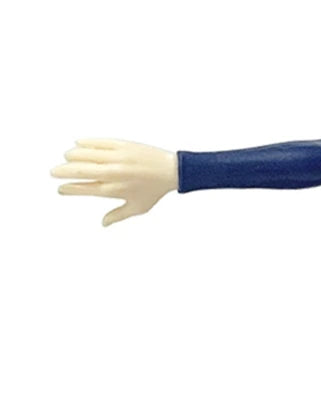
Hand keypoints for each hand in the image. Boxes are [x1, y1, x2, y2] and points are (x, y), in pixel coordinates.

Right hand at [51, 139, 176, 225]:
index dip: (69, 189)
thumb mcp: (138, 208)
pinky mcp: (121, 144)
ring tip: (67, 158)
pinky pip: (97, 142)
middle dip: (62, 172)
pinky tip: (77, 144)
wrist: (170, 171)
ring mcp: (116, 158)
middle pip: (79, 171)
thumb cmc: (154, 191)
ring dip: (72, 156)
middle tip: (53, 172)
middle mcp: (113, 174)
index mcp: (115, 190)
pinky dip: (85, 143)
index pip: (85, 189)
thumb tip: (103, 224)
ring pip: (85, 154)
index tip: (60, 189)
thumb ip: (118, 215)